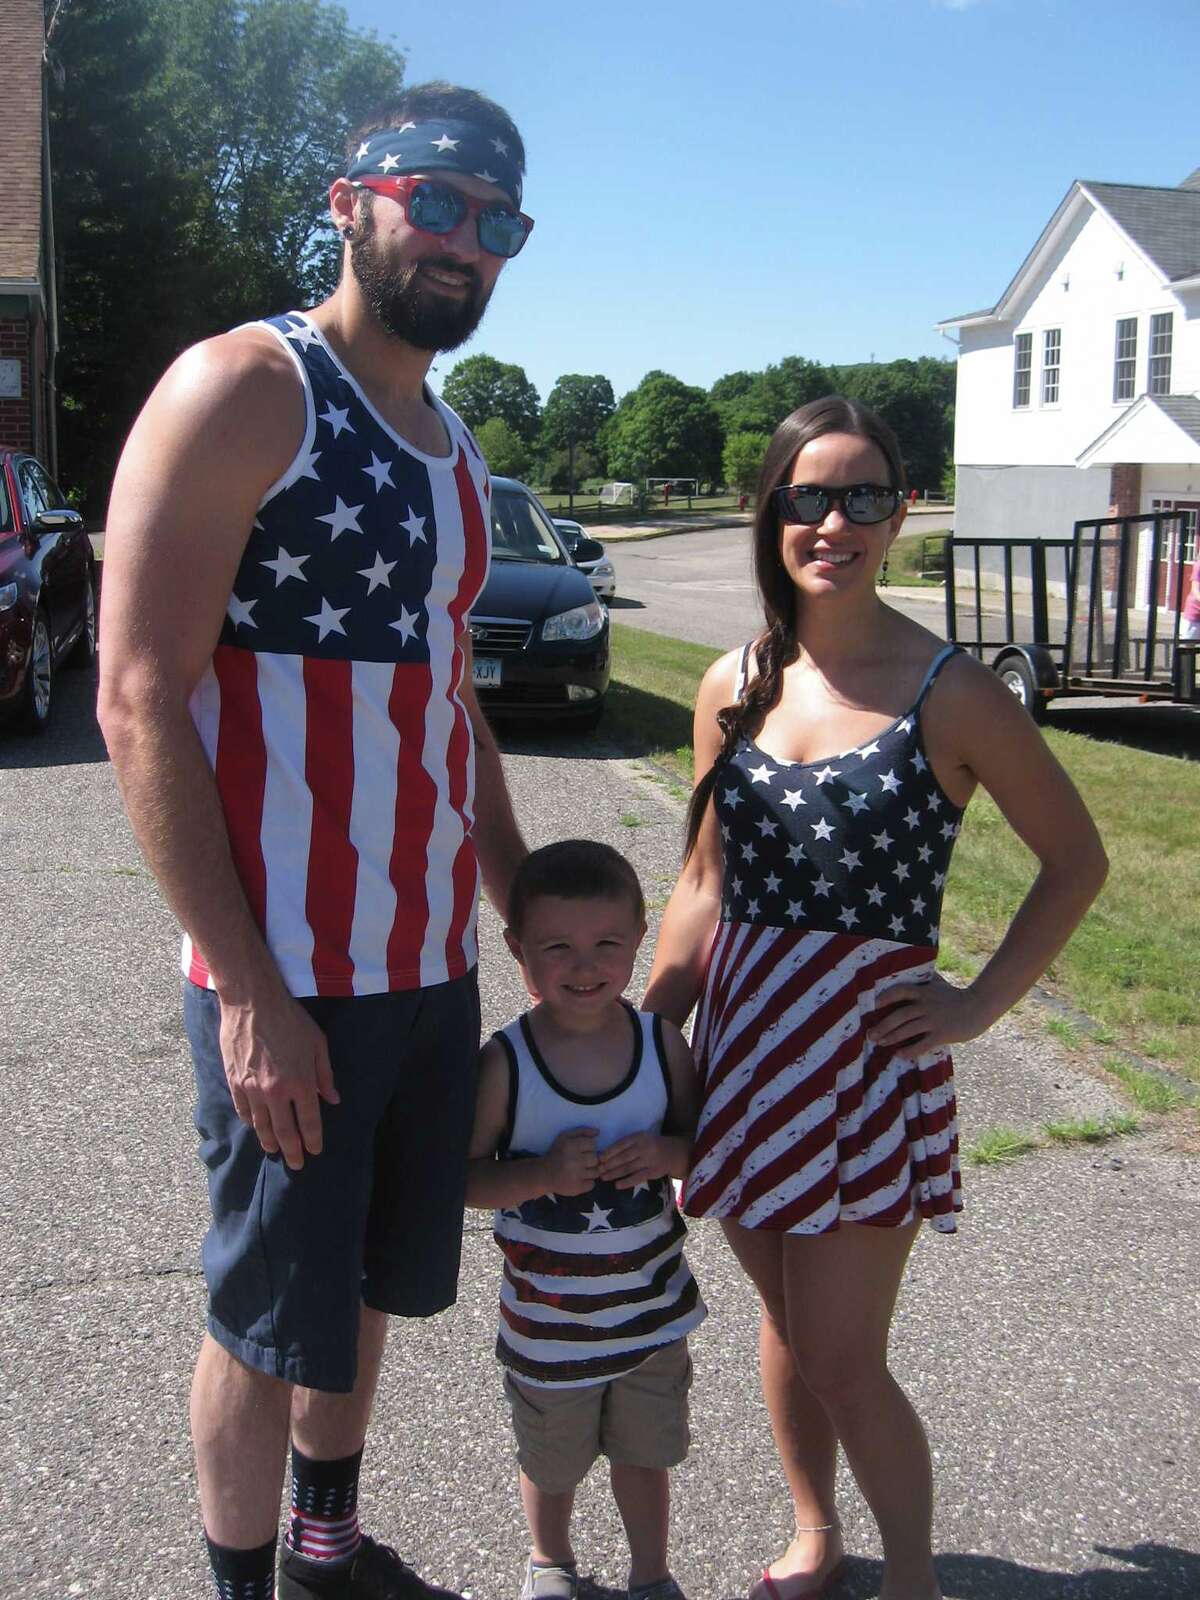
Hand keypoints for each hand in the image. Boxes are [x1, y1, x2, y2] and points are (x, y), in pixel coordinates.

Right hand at [219, 989, 338, 1169]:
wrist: (253, 1004)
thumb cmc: (290, 1020)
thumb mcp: (317, 1044)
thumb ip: (325, 1075)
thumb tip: (333, 1099)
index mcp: (301, 1083)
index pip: (309, 1122)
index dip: (313, 1140)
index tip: (315, 1151)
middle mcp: (276, 1092)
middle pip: (285, 1132)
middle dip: (292, 1151)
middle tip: (296, 1164)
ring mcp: (252, 1090)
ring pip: (261, 1126)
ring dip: (270, 1142)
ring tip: (276, 1151)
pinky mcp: (234, 1083)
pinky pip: (243, 1111)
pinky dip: (251, 1123)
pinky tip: (256, 1128)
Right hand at [545, 1128, 599, 1194]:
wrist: (543, 1174)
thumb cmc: (556, 1154)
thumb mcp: (564, 1137)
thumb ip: (582, 1131)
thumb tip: (598, 1132)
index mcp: (571, 1146)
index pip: (593, 1144)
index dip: (588, 1148)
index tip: (581, 1151)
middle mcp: (574, 1160)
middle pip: (596, 1158)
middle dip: (589, 1160)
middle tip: (580, 1162)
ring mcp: (576, 1175)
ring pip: (596, 1172)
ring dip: (590, 1171)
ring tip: (580, 1171)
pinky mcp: (577, 1187)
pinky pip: (592, 1184)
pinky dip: (587, 1182)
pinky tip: (578, 1179)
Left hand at [597, 1131, 671, 1189]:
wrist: (673, 1152)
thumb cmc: (651, 1145)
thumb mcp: (641, 1138)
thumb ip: (627, 1144)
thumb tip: (606, 1154)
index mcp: (639, 1137)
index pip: (621, 1144)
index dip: (609, 1152)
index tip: (599, 1159)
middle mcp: (644, 1147)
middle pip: (623, 1157)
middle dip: (609, 1165)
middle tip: (598, 1170)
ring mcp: (649, 1160)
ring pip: (628, 1168)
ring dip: (614, 1173)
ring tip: (604, 1178)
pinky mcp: (653, 1172)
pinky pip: (638, 1178)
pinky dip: (627, 1182)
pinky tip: (617, 1185)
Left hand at [867, 973, 987, 1054]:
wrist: (980, 1006)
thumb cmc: (957, 995)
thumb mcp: (939, 984)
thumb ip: (925, 979)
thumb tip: (912, 968)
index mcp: (924, 992)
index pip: (900, 991)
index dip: (885, 998)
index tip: (872, 1006)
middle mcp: (926, 1005)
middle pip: (899, 1015)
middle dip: (883, 1026)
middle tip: (870, 1034)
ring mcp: (934, 1020)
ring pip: (908, 1030)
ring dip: (891, 1038)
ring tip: (880, 1043)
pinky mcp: (942, 1034)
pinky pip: (922, 1044)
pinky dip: (909, 1051)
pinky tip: (900, 1054)